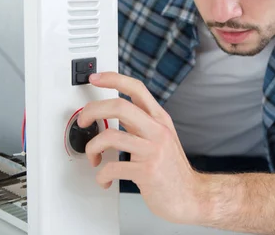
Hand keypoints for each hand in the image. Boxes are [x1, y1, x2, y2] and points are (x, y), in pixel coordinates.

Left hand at [77, 72, 206, 224]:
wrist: (191, 196)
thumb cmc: (173, 170)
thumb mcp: (162, 138)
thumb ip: (141, 123)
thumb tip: (112, 113)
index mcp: (160, 119)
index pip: (136, 88)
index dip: (113, 79)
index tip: (95, 78)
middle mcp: (157, 130)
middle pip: (119, 106)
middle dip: (93, 111)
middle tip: (83, 121)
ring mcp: (153, 150)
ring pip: (110, 135)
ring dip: (92, 147)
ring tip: (93, 156)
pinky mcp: (146, 171)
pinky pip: (112, 167)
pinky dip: (101, 175)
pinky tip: (104, 178)